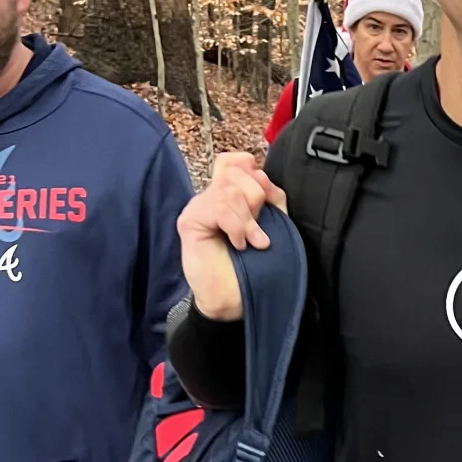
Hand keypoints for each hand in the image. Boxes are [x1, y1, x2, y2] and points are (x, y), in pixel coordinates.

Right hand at [176, 151, 286, 321]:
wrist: (233, 300)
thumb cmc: (252, 267)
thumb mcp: (271, 226)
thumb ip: (270, 198)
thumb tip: (262, 174)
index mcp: (230, 196)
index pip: (235, 160)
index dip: (253, 172)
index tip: (266, 201)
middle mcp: (212, 198)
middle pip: (236, 171)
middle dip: (257, 198)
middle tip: (258, 229)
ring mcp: (199, 207)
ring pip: (229, 190)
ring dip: (248, 220)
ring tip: (251, 242)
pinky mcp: (190, 220)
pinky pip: (218, 208)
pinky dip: (236, 227)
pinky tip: (238, 245)